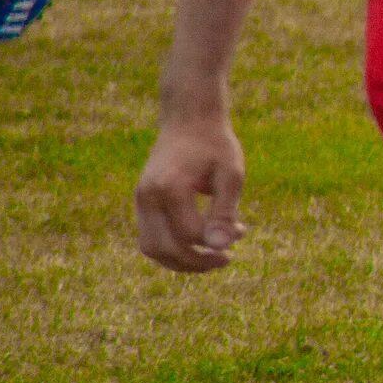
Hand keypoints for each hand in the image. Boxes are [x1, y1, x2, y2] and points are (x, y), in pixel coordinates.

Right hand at [134, 112, 246, 272]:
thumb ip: (225, 211)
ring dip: (180, 261)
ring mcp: (140, 200)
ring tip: (212, 258)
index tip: (242, 231)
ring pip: (151, 248)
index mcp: (169, 188)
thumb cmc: (216, 145)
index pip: (189, 234)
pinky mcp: (142, 202)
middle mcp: (147, 197)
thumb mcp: (231, 175)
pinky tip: (198, 246)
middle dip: (196, 262)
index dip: (216, 242)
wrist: (190, 120)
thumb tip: (222, 247)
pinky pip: (150, 238)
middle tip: (226, 259)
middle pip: (163, 249)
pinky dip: (171, 249)